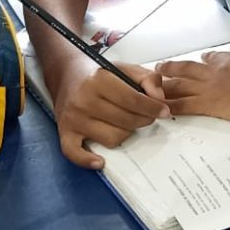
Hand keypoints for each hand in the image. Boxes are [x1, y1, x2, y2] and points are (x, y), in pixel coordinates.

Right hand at [51, 60, 169, 168]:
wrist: (67, 74)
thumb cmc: (99, 74)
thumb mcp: (126, 68)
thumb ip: (148, 79)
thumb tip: (159, 98)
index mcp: (99, 81)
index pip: (132, 100)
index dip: (152, 107)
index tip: (164, 111)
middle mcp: (84, 100)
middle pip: (125, 121)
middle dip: (143, 119)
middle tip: (147, 115)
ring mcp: (74, 118)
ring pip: (111, 138)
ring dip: (125, 133)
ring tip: (126, 123)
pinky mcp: (65, 132)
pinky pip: (75, 153)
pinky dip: (87, 160)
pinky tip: (100, 161)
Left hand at [158, 51, 229, 127]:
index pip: (211, 58)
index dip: (202, 60)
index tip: (198, 60)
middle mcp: (217, 71)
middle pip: (187, 68)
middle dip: (171, 68)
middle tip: (159, 68)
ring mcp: (211, 87)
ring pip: (180, 85)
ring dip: (164, 86)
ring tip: (150, 88)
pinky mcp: (210, 104)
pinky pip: (184, 105)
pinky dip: (170, 106)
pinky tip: (160, 109)